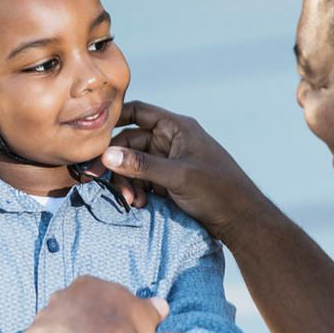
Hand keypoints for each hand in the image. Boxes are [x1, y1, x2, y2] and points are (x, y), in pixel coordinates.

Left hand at [23, 277, 172, 332]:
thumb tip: (160, 305)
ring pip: (51, 328)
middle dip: (76, 324)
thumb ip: (150, 306)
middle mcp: (61, 295)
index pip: (88, 296)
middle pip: (66, 309)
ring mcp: (45, 316)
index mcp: (87, 285)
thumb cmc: (124, 332)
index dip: (96, 313)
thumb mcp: (146, 313)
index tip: (103, 326)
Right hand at [92, 101, 274, 247]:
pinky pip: (143, 179)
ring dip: (127, 181)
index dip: (115, 119)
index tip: (92, 135)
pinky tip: (139, 204)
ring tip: (132, 201)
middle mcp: (171, 140)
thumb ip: (142, 165)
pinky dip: (137, 190)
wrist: (241, 220)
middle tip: (99, 180)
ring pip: (134, 164)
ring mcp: (169, 161)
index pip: (138, 112)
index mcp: (177, 128)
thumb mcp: (178, 177)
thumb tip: (106, 155)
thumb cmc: (218, 191)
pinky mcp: (169, 181)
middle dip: (118, 163)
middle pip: (130, 142)